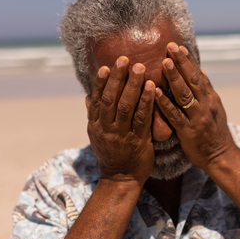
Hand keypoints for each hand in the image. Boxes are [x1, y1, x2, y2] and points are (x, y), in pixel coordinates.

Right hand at [86, 56, 154, 184]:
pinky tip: (151, 87)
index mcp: (96, 125)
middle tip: (125, 59)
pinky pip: (142, 118)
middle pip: (111, 99)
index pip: (97, 100)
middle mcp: (107, 128)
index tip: (106, 67)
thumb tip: (88, 96)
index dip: (101, 83)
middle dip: (118, 78)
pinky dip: (146, 101)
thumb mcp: (96, 135)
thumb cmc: (111, 154)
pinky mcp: (138, 140)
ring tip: (139, 68)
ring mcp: (122, 134)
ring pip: (126, 106)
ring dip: (133, 85)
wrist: (121, 179)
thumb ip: (94, 115)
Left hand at [155, 43, 237, 169]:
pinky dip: (165, 103)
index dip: (188, 61)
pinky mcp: (189, 132)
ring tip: (164, 62)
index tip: (178, 46)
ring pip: (185, 95)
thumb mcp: (214, 108)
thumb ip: (206, 90)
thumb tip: (200, 70)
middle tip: (170, 46)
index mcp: (210, 98)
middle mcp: (206, 105)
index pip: (199, 75)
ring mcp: (198, 118)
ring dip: (174, 78)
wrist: (221, 156)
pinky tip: (156, 92)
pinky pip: (176, 116)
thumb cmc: (214, 132)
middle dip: (181, 62)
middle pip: (193, 80)